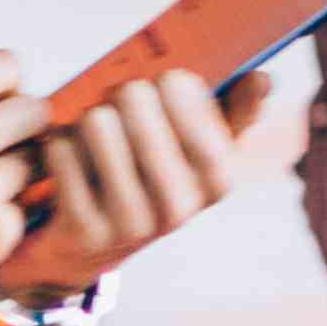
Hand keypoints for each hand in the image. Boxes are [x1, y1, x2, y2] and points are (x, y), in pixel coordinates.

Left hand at [31, 59, 306, 278]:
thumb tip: (265, 79)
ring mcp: (132, 223)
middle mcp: (181, 206)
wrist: (92, 246)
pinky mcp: (85, 230)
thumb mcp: (198, 150)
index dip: (167, 82)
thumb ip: (235, 112)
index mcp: (218, 179)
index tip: (163, 93)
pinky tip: (72, 164)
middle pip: (136, 98)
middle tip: (119, 114)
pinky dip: (60, 145)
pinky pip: (63, 150)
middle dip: (121, 94)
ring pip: (97, 121)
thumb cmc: (151, 177)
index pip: (184, 91)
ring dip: (89, 120)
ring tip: (95, 141)